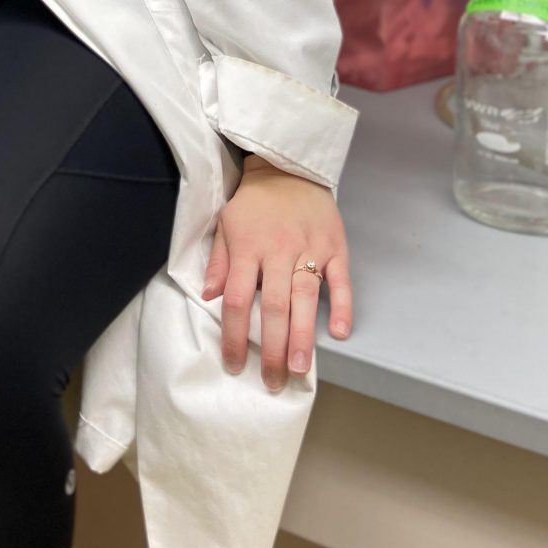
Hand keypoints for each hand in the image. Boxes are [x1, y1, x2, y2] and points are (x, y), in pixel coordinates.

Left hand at [201, 161, 352, 390]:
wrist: (289, 166)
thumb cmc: (254, 202)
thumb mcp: (226, 224)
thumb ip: (218, 261)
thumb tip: (207, 296)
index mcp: (247, 248)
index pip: (236, 299)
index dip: (234, 335)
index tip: (234, 365)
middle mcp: (278, 251)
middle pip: (272, 305)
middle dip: (272, 347)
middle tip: (273, 381)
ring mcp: (309, 248)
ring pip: (304, 297)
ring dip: (303, 335)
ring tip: (301, 369)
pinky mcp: (335, 246)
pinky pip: (340, 279)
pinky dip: (341, 305)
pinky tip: (339, 332)